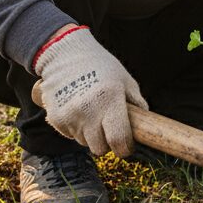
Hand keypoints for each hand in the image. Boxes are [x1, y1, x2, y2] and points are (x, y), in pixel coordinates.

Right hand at [31, 28, 147, 156]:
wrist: (65, 54)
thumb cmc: (101, 65)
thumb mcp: (124, 79)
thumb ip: (137, 102)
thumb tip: (147, 125)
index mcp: (109, 100)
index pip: (118, 140)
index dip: (125, 148)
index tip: (126, 146)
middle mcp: (88, 110)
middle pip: (100, 148)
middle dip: (106, 142)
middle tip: (108, 127)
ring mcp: (69, 115)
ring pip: (84, 142)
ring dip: (90, 134)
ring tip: (91, 112)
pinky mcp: (55, 118)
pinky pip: (70, 135)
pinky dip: (75, 128)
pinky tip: (78, 109)